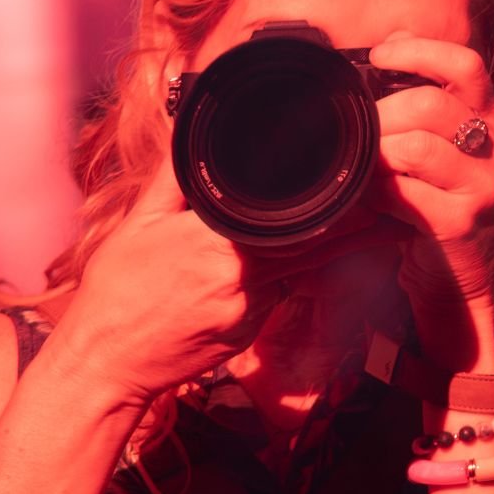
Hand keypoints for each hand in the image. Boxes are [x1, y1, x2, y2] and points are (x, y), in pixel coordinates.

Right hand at [61, 157, 398, 404]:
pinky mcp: (244, 336)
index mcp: (216, 245)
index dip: (330, 206)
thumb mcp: (139, 221)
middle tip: (387, 212)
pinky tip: (288, 266)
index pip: (290, 220)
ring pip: (296, 274)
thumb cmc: (116, 290)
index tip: (360, 188)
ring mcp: (247, 314)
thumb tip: (190, 130)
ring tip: (367, 233)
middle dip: (351, 231)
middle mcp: (241, 282)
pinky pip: (273, 298)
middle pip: (310, 249)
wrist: (107, 362)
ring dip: (325, 255)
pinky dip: (284, 279)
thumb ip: (173, 177)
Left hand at [367, 34, 493, 372]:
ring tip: (364, 165)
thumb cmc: (431, 205)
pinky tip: (370, 197)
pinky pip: (405, 192)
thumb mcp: (430, 149)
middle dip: (381, 113)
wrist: (454, 280)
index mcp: (488, 118)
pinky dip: (376, 190)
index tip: (380, 53)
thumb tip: (374, 56)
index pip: (467, 64)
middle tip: (357, 129)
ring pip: (418, 146)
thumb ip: (414, 104)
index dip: (421, 50)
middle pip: (431, 104)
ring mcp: (484, 186)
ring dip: (377, 153)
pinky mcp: (463, 223)